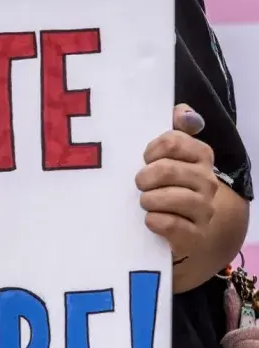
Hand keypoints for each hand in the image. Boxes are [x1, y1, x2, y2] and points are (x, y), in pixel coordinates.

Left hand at [135, 104, 218, 259]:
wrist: (185, 233)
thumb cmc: (169, 188)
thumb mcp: (169, 158)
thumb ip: (175, 131)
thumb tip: (183, 112)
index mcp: (201, 156)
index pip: (173, 142)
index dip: (151, 150)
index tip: (145, 159)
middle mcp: (207, 181)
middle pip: (167, 170)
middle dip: (145, 177)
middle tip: (140, 184)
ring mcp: (203, 210)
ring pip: (169, 198)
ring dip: (148, 200)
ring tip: (145, 202)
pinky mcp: (195, 236)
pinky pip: (171, 225)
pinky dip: (155, 221)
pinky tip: (150, 220)